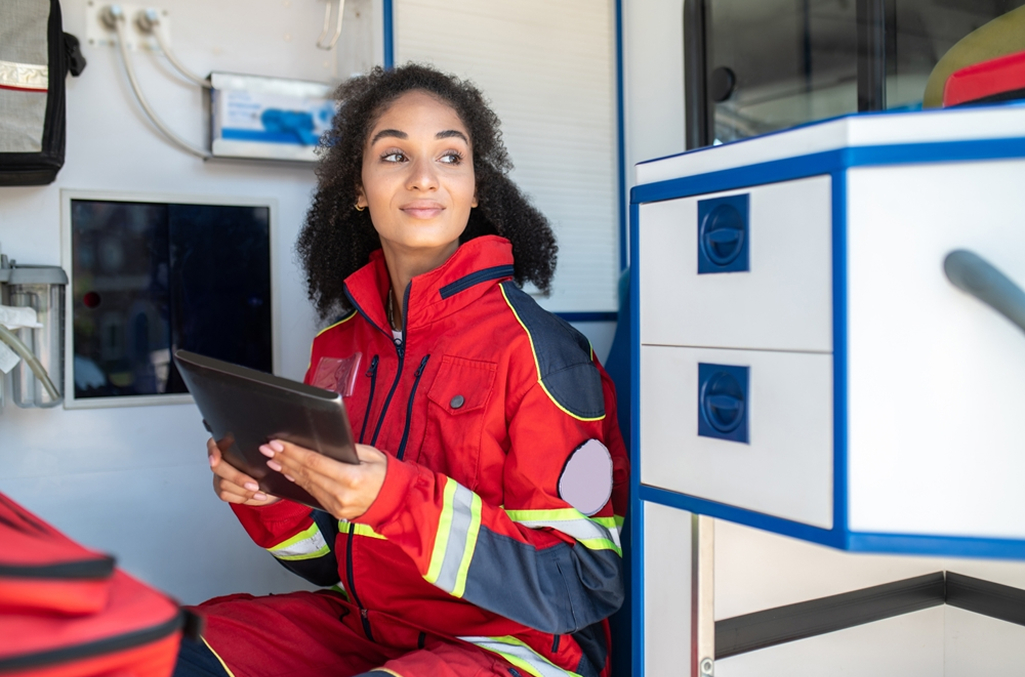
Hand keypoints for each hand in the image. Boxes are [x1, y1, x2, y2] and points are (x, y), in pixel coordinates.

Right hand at [207, 437, 280, 506]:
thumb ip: (262, 447)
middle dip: (237, 478)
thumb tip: (271, 447)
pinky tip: (254, 496)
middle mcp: (219, 459)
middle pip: (218, 467)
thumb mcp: (264, 450)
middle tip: (255, 485)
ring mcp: (218, 474)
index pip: (213, 444)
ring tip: (260, 492)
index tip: (216, 459)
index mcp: (227, 444)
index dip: (213, 451)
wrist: (264, 476)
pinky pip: (225, 495)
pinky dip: (241, 497)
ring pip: (223, 483)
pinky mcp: (220, 488)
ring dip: (243, 491)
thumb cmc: (263, 459)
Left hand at [259, 441, 386, 520]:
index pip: (314, 462)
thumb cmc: (387, 475)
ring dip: (288, 471)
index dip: (294, 452)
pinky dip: (300, 483)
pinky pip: (313, 495)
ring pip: (307, 485)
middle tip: (268, 449)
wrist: (397, 503)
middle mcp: (341, 494)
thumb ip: (348, 450)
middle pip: (306, 474)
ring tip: (274, 460)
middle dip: (285, 460)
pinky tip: (289, 474)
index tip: (279, 444)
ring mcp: (337, 506)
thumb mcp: (372, 455)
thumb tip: (324, 444)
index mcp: (352, 478)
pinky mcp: (334, 511)